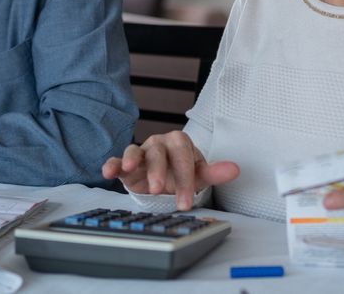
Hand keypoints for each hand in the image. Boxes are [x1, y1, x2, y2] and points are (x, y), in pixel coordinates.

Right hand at [101, 130, 239, 210]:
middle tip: (160, 190)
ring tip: (131, 170)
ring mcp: (141, 151)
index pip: (183, 157)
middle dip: (159, 172)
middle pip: (159, 153)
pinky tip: (108, 171)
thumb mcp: (198, 175)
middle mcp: (159, 143)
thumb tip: (235, 169)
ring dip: (133, 160)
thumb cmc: (182, 173)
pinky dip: (112, 163)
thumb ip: (215, 173)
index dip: (184, 179)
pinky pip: (117, 160)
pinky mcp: (125, 163)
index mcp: (180, 142)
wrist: (165, 178)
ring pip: (136, 151)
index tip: (186, 201)